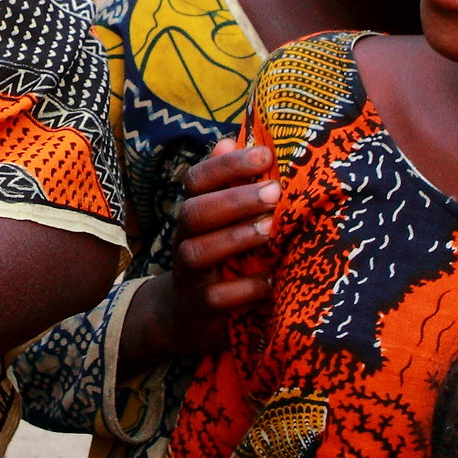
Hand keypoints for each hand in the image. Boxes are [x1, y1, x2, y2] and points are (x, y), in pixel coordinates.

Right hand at [120, 140, 279, 370]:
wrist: (182, 317)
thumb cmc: (214, 258)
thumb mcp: (218, 222)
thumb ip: (226, 184)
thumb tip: (232, 139)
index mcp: (193, 213)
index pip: (197, 180)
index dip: (227, 165)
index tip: (265, 154)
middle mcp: (185, 239)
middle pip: (196, 211)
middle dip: (235, 198)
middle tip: (275, 190)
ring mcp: (190, 275)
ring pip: (200, 251)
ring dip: (236, 237)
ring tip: (271, 228)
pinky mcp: (201, 309)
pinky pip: (217, 297)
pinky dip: (244, 288)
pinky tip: (271, 281)